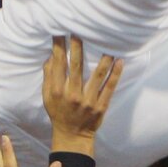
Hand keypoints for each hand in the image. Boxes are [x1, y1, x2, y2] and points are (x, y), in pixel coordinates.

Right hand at [43, 37, 124, 153]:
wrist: (72, 136)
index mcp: (58, 91)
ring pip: (97, 75)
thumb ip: (48, 77)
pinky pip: (109, 88)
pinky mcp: (101, 106)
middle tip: (80, 30)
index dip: (59, 47)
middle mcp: (72, 94)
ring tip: (109, 43)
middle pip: (76, 66)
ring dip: (103, 59)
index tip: (61, 31)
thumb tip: (51, 56)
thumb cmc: (58, 113)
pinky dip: (115, 75)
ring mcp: (88, 101)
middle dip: (78, 47)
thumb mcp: (47, 97)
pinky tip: (119, 62)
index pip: (58, 64)